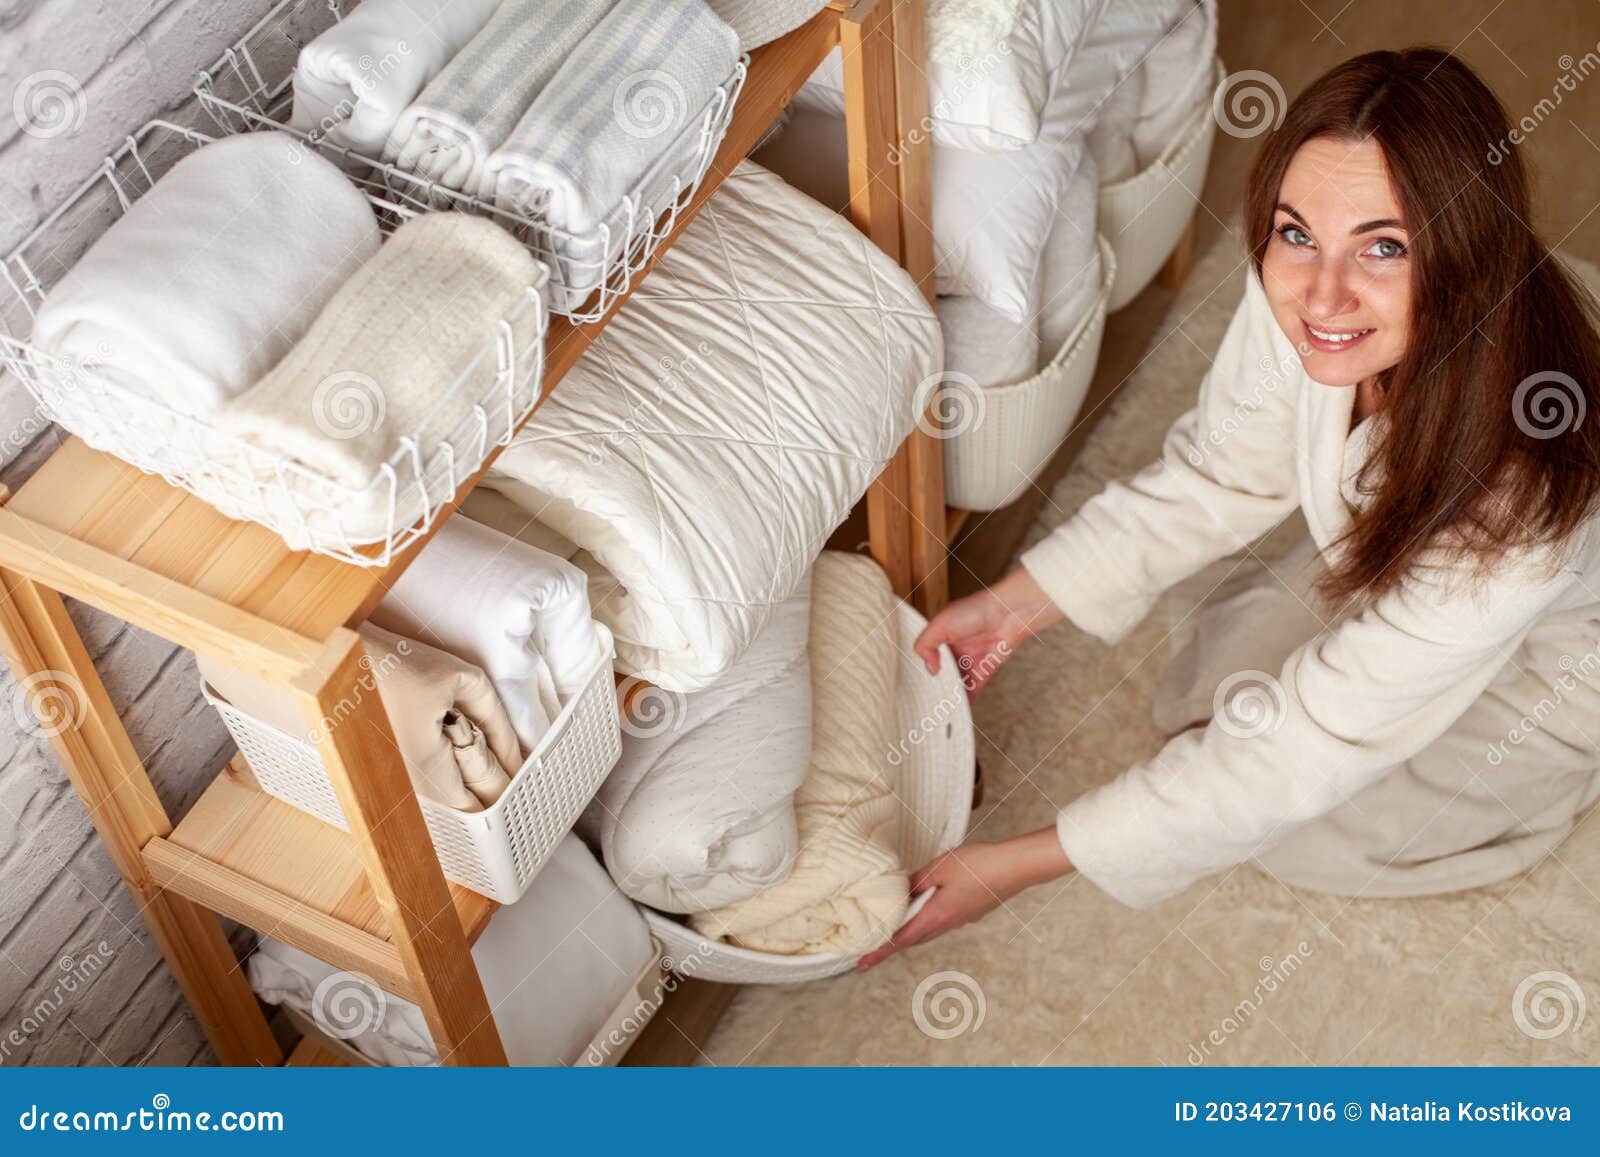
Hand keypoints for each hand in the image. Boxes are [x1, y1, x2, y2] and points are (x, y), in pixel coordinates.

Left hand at [857, 828, 1072, 969]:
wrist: (1014, 867)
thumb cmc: (978, 865)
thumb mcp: (938, 868)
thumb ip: (915, 882)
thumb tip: (900, 892)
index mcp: (935, 916)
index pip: (899, 939)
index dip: (878, 952)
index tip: (860, 964)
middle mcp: (947, 924)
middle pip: (912, 938)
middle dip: (891, 943)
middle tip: (870, 946)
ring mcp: (961, 920)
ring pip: (927, 930)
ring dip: (908, 931)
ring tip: (893, 926)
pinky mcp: (969, 912)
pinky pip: (941, 920)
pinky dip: (925, 919)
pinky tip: (924, 905)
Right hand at [913, 566, 1061, 696]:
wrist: (1006, 614)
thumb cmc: (975, 611)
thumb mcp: (939, 624)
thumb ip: (925, 645)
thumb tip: (931, 669)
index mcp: (943, 635)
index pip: (929, 655)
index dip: (923, 667)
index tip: (914, 682)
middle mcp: (956, 648)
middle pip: (942, 671)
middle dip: (935, 684)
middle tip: (925, 700)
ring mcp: (970, 660)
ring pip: (956, 682)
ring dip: (949, 695)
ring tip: (938, 709)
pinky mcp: (984, 671)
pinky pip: (972, 689)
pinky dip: (965, 700)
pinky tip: (956, 708)